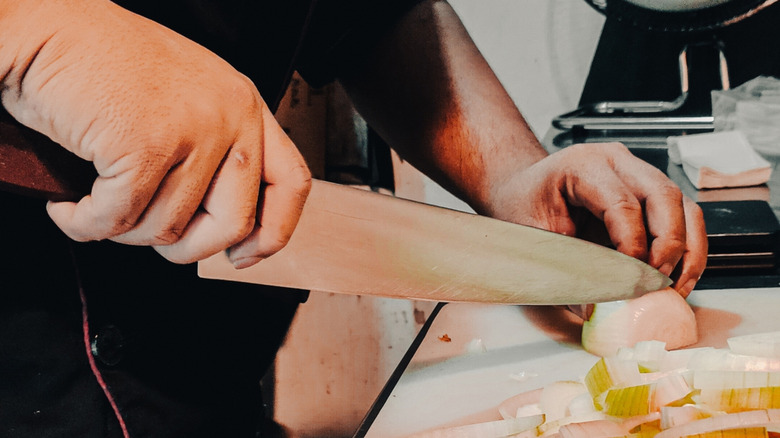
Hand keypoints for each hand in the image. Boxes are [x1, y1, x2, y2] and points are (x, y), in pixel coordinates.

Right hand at [0, 0, 310, 265]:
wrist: (47, 25)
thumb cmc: (107, 64)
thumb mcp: (189, 100)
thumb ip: (217, 152)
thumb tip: (229, 230)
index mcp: (245, 106)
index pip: (291, 182)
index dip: (274, 232)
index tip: (244, 256)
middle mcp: (230, 116)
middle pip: (233, 224)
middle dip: (184, 249)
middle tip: (145, 233)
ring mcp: (192, 130)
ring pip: (168, 228)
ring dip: (123, 231)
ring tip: (97, 203)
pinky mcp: (145, 145)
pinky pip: (119, 219)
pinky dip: (85, 224)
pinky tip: (71, 207)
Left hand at [487, 142, 706, 299]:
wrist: (522, 189)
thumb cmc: (522, 205)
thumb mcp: (533, 236)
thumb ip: (565, 270)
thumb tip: (597, 309)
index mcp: (583, 165)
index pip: (623, 204)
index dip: (634, 246)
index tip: (634, 280)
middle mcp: (617, 161)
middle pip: (664, 197)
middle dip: (669, 247)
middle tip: (658, 284)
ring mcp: (638, 172)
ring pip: (683, 205)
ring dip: (688, 250)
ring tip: (675, 288)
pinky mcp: (651, 191)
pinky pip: (684, 216)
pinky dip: (688, 248)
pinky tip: (678, 277)